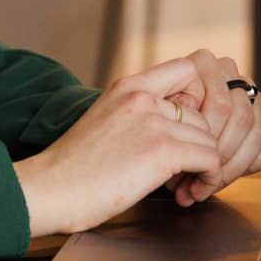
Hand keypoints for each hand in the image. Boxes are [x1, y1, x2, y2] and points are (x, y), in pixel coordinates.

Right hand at [11, 58, 223, 236]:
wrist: (50, 188)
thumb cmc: (73, 167)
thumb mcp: (106, 120)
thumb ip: (137, 115)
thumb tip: (172, 128)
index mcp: (129, 86)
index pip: (187, 70)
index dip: (198, 102)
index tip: (187, 133)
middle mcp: (143, 97)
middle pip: (203, 115)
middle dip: (201, 145)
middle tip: (186, 171)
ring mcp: (153, 121)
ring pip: (210, 139)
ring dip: (205, 165)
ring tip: (186, 184)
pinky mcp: (161, 150)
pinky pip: (211, 159)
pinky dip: (208, 179)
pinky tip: (191, 191)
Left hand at [158, 49, 260, 204]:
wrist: (160, 124)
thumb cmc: (154, 121)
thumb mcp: (153, 113)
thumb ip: (171, 114)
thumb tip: (189, 117)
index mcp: (202, 63)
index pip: (221, 106)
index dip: (209, 141)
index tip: (190, 163)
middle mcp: (229, 71)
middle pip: (242, 118)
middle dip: (221, 157)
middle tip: (201, 180)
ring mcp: (249, 88)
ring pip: (259, 129)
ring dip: (236, 165)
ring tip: (211, 183)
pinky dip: (258, 159)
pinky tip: (237, 172)